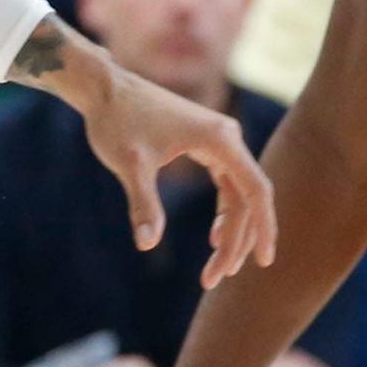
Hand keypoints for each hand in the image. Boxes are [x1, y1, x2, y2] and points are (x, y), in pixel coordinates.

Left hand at [69, 57, 276, 286]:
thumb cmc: (116, 122)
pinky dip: (224, 211)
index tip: (264, 262)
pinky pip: (227, 182)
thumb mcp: (130, 165)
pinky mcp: (205, 143)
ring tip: (216, 268)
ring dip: (231, 230)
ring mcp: (218, 139)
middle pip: (248, 198)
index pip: (255, 191)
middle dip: (237, 240)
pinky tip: (215, 237)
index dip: (263, 228)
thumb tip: (146, 243)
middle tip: (216, 277)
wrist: (103, 88)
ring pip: (238, 193)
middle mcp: (226, 137)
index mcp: (219, 140)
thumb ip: (143, 204)